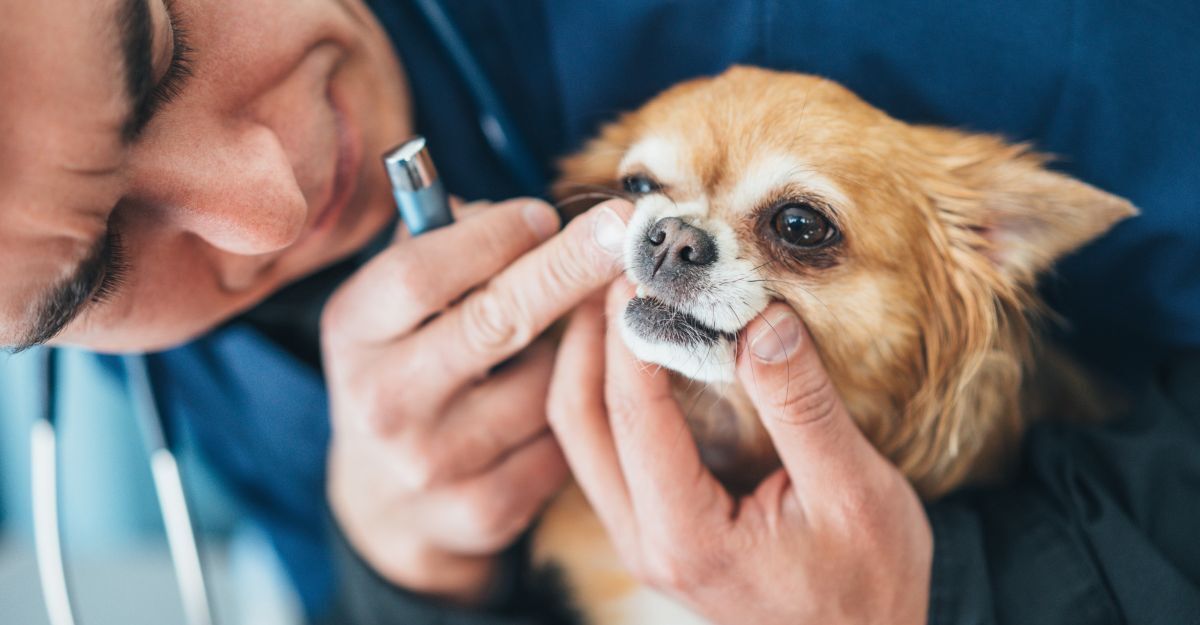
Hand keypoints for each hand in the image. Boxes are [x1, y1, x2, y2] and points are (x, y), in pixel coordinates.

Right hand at [322, 198, 630, 604]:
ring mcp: (433, 461)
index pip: (421, 273)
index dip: (492, 237)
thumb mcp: (392, 306)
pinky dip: (571, 411)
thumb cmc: (408, 367)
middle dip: (567, 268)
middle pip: (494, 320)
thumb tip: (527, 215)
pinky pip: (563, 438)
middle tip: (623, 229)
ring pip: (544, 382)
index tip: (545, 214)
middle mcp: (384, 400)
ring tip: (541, 350)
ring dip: (566, 352)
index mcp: (354, 331)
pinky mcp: (484, 509)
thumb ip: (440, 246)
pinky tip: (545, 408)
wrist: (387, 501)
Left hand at [548, 281, 931, 624]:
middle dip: (588, 335)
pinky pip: (604, 447)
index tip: (642, 264)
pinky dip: (608, 389)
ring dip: (590, 358)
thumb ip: (801, 407)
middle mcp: (643, 539)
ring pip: (580, 433)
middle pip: (579, 421)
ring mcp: (639, 535)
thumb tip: (760, 318)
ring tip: (617, 288)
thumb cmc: (867, 581)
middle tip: (613, 263)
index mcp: (686, 535)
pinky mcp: (650, 525)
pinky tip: (634, 344)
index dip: (632, 330)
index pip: (634, 415)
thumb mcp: (854, 493)